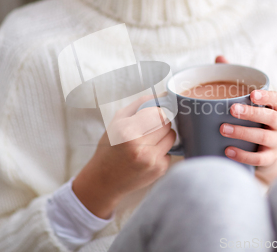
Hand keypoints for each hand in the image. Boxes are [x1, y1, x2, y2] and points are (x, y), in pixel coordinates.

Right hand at [72, 96, 174, 218]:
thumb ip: (139, 105)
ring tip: (149, 140)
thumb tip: (161, 96)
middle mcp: (140, 146)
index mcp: (127, 131)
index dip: (157, 111)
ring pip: (172, 136)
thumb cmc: (110, 148)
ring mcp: (152, 160)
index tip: (153, 113)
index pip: (158, 113)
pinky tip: (148, 154)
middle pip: (167, 123)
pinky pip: (170, 151)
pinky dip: (162, 150)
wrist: (104, 180)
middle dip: (160, 122)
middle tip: (149, 127)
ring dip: (164, 135)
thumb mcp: (117, 121)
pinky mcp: (159, 170)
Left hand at [215, 55, 276, 184]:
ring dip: (243, 132)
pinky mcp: (270, 159)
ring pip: (264, 137)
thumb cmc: (256, 121)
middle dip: (252, 113)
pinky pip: (259, 159)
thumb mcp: (250, 103)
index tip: (253, 94)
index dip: (267, 96)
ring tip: (223, 129)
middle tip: (232, 110)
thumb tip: (219, 58)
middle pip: (271, 117)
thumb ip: (236, 80)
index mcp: (276, 107)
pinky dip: (243, 155)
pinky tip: (228, 151)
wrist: (270, 154)